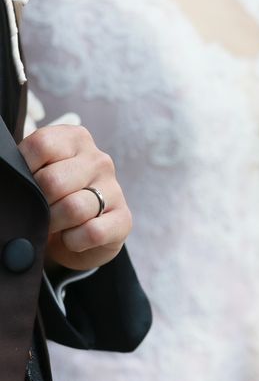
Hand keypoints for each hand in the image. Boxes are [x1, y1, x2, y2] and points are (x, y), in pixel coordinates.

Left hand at [19, 125, 131, 270]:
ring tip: (54, 225)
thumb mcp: (40, 173)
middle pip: (54, 181)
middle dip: (38, 203)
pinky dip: (75, 241)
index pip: (41, 145)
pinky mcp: (124, 219)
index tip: (25, 182)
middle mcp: (99, 160)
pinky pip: (92, 232)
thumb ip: (27, 166)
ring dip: (55, 224)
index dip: (24, 168)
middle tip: (38, 210)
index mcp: (76, 139)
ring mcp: (115, 190)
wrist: (82, 234)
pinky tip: (74, 237)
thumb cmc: (54, 199)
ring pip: (74, 209)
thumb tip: (9, 175)